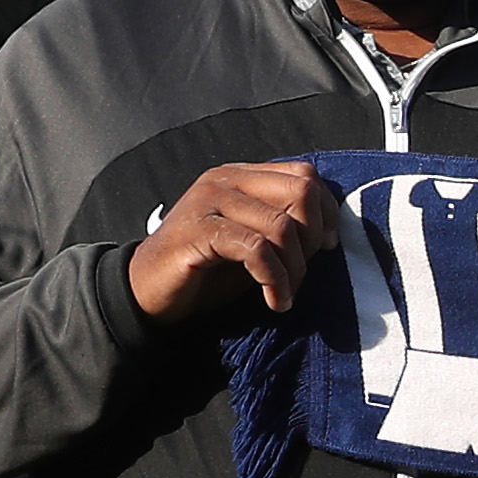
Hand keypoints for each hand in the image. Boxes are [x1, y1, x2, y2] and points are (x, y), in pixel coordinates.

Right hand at [128, 162, 341, 323]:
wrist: (147, 292)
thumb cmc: (206, 271)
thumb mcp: (252, 244)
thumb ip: (283, 229)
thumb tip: (330, 234)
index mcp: (242, 176)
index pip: (305, 175)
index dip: (327, 213)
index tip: (324, 249)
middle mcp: (227, 180)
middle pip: (301, 192)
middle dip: (313, 239)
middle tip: (300, 276)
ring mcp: (210, 201)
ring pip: (282, 225)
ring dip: (294, 270)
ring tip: (284, 296)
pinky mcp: (198, 231)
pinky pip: (256, 250)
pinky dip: (274, 280)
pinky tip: (273, 302)